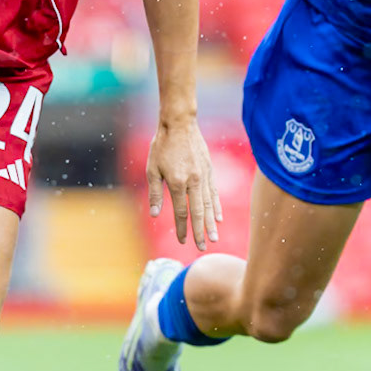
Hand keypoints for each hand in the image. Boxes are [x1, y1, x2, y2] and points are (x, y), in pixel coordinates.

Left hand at [146, 118, 221, 250]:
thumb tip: (156, 214)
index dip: (182, 228)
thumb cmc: (162, 146)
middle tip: (204, 247)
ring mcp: (203, 176)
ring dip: (211, 223)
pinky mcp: (209, 170)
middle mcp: (193, 181)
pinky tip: (218, 217)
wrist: (179, 124)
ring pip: (209, 204)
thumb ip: (156, 193)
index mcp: (177, 182)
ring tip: (214, 237)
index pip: (181, 212)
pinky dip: (217, 206)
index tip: (182, 241)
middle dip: (200, 231)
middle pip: (198, 212)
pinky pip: (214, 192)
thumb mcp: (152, 169)